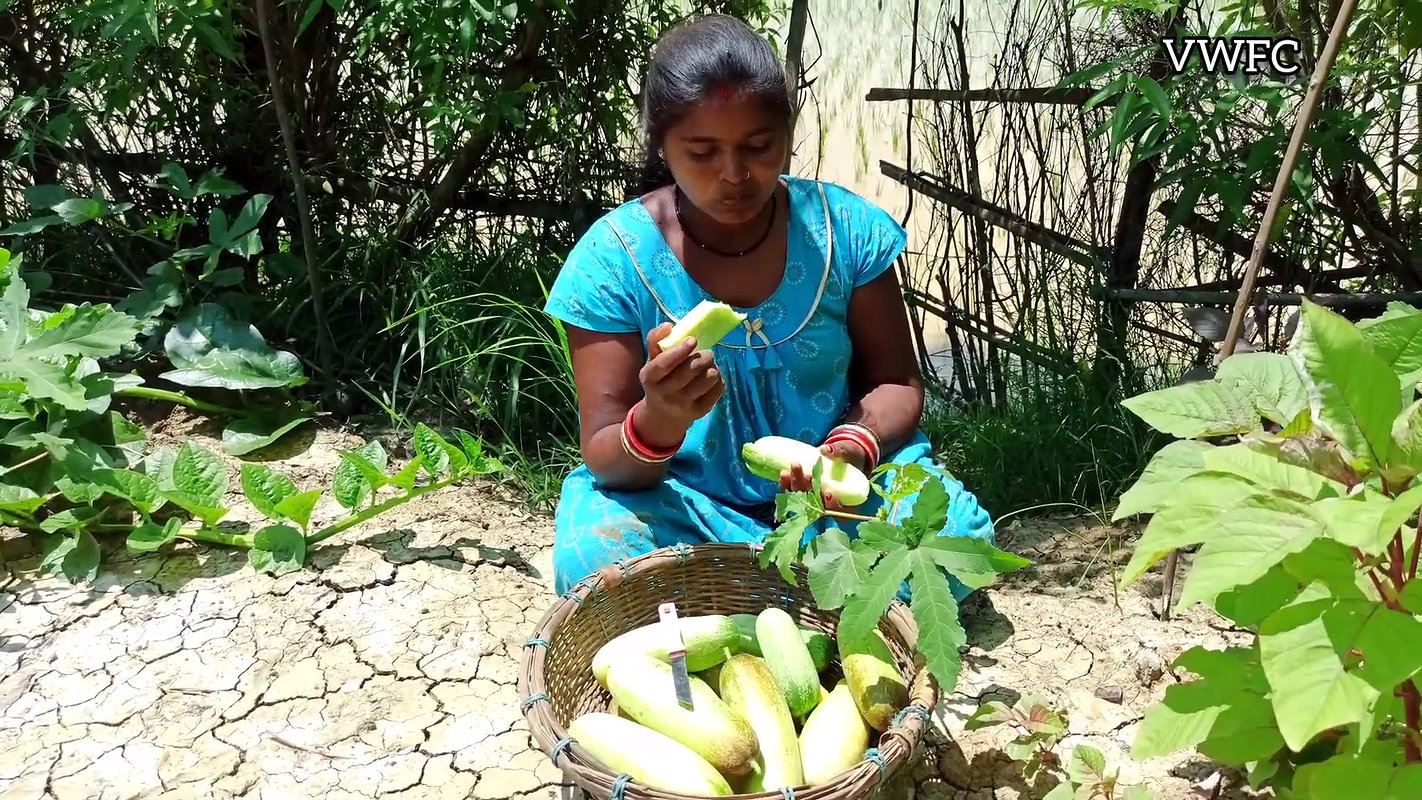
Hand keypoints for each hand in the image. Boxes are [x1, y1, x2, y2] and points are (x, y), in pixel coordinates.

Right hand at [635, 323, 724, 445]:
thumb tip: (668, 326)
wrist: (663, 415)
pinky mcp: (699, 412)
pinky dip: (719, 378)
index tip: (693, 340)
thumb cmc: (659, 380)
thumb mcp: (652, 362)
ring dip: (712, 367)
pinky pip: (718, 389)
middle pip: (691, 370)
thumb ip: (656, 340)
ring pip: (708, 378)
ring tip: (708, 365)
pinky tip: (711, 377)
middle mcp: (665, 394)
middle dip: (704, 356)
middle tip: (707, 353)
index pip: (664, 364)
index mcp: (649, 378)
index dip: (679, 351)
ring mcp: (683, 405)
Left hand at [778, 440, 870, 511]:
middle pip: (817, 508)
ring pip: (802, 501)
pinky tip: (784, 475)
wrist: (838, 454)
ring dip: (795, 487)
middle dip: (809, 492)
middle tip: (806, 476)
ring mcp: (813, 502)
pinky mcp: (802, 494)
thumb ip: (838, 452)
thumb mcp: (846, 452)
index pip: (841, 514)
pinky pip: (792, 494)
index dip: (834, 506)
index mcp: (847, 502)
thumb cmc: (848, 456)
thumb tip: (825, 450)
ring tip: (789, 472)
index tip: (829, 493)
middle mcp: (828, 506)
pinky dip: (787, 486)